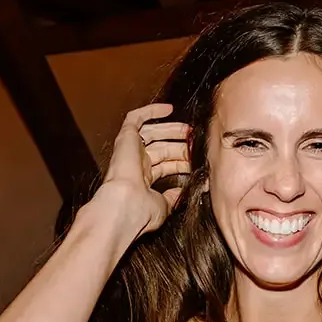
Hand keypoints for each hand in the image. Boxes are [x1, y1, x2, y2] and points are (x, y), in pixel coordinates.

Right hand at [97, 103, 189, 236]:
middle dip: (180, 145)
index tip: (196, 161)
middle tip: (196, 143)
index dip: (180, 161)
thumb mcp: (164, 206)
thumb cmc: (140, 212)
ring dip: (171, 130)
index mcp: (142, 181)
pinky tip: (168, 109)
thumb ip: (172, 198)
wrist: (125, 207)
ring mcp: (129, 150)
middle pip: (161, 148)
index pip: (164, 166)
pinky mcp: (125, 138)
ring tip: (188, 129)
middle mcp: (135, 164)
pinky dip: (151, 111)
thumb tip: (180, 193)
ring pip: (152, 133)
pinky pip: (135, 118)